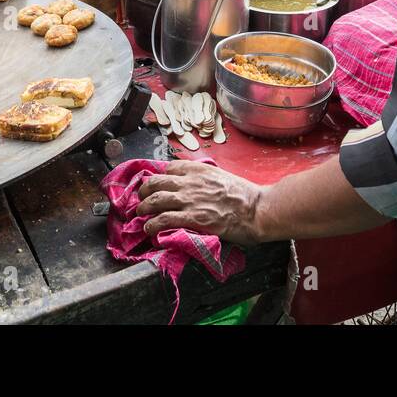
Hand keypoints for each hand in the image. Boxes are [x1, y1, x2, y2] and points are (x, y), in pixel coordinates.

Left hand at [136, 160, 264, 246]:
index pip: (169, 168)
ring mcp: (190, 200)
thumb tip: (194, 184)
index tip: (157, 185)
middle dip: (144, 191)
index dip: (160, 177)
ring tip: (140, 214)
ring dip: (143, 207)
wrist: (257, 209)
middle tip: (142, 198)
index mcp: (198, 169)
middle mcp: (190, 182)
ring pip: (155, 200)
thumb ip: (204, 178)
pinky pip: (164, 219)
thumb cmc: (245, 195)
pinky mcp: (192, 218)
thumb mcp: (221, 176)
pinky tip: (148, 229)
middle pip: (156, 182)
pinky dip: (152, 224)